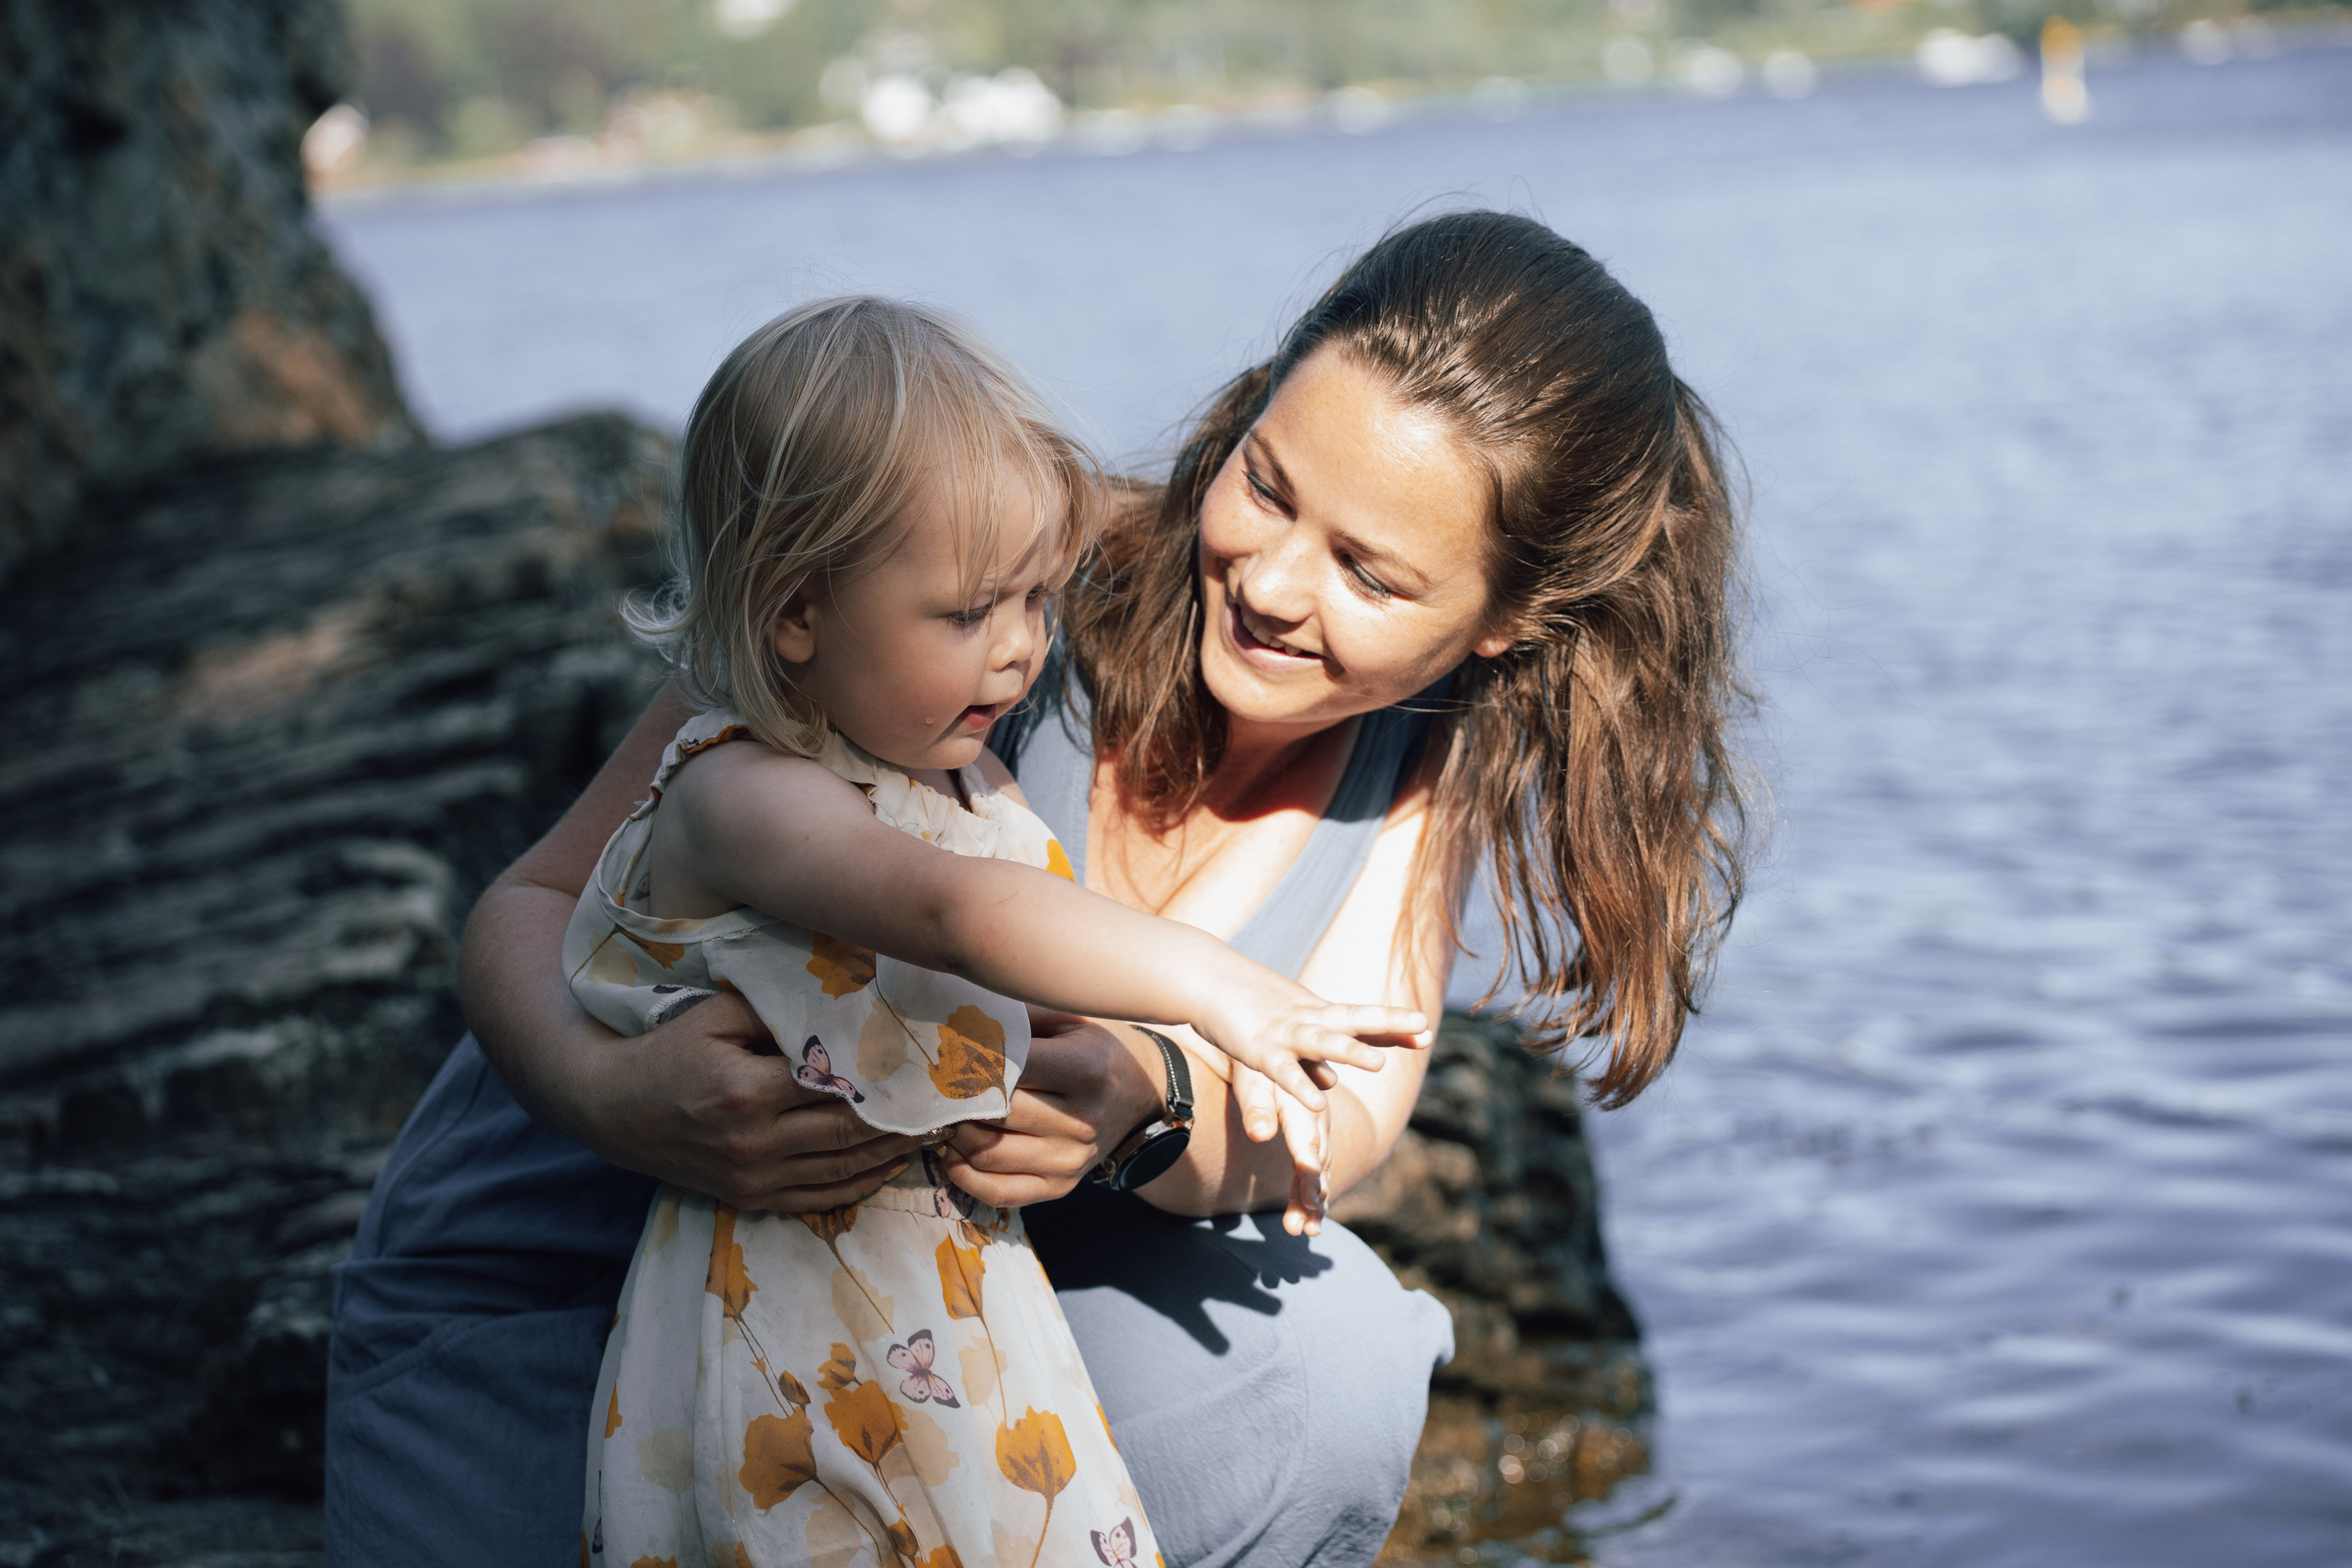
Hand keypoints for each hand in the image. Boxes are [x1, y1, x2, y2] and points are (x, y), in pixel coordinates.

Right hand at [575, 992, 922, 1211]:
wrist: (613, 1110)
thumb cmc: (669, 1050)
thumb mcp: (715, 1014)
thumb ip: (777, 1008)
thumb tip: (842, 1000)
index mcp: (748, 1091)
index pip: (837, 1086)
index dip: (888, 1080)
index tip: (929, 1069)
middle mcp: (755, 1142)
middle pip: (849, 1132)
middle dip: (906, 1120)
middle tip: (952, 1104)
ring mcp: (753, 1177)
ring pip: (842, 1170)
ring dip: (894, 1154)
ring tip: (937, 1134)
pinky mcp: (750, 1199)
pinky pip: (819, 1198)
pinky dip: (861, 1184)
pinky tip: (891, 1166)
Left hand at [937, 1009, 1162, 1207]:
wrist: (1138, 1098)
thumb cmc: (1093, 1051)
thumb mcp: (1068, 1021)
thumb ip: (1019, 1021)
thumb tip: (956, 1025)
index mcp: (1085, 1070)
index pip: (1010, 1069)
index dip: (969, 1062)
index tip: (946, 1055)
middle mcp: (1081, 1120)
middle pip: (996, 1113)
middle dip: (956, 1100)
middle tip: (936, 1086)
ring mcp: (1071, 1160)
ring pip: (988, 1155)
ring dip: (953, 1136)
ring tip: (944, 1116)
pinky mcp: (1060, 1188)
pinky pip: (997, 1192)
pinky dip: (962, 1174)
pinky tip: (953, 1151)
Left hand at [1230, 1058, 1342, 1235]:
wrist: (1270, 1048)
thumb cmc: (1256, 1065)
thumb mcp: (1253, 1080)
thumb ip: (1257, 1108)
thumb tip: (1258, 1135)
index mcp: (1305, 1107)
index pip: (1309, 1144)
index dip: (1311, 1173)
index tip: (1312, 1199)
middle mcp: (1317, 1121)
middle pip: (1318, 1165)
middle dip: (1313, 1196)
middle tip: (1305, 1227)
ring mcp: (1317, 1132)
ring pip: (1319, 1172)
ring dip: (1313, 1204)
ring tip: (1304, 1231)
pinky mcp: (1312, 1139)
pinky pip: (1315, 1171)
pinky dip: (1312, 1196)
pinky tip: (1306, 1221)